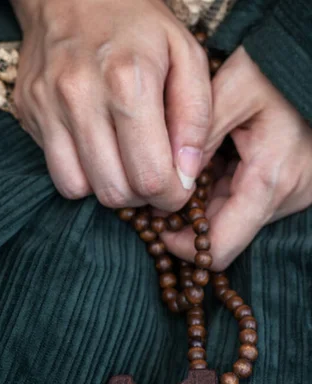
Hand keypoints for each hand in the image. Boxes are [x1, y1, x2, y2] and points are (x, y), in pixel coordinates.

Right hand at [11, 0, 210, 210]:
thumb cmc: (139, 26)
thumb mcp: (187, 56)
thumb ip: (196, 118)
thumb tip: (186, 175)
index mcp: (128, 81)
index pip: (150, 176)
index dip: (170, 196)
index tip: (177, 187)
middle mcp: (80, 97)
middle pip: (114, 191)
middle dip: (141, 196)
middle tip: (151, 176)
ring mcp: (46, 107)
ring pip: (80, 190)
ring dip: (108, 188)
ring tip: (124, 164)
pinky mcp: (28, 114)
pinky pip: (57, 173)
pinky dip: (82, 175)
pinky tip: (97, 152)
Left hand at [162, 46, 311, 270]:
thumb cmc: (278, 70)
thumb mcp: (234, 87)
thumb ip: (199, 134)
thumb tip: (169, 179)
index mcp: (269, 182)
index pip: (220, 249)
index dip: (182, 245)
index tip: (157, 225)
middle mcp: (285, 198)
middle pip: (224, 234)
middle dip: (190, 219)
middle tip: (163, 192)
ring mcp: (291, 195)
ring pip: (233, 218)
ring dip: (206, 203)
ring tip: (191, 169)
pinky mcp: (290, 187)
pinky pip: (246, 201)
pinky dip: (223, 189)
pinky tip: (215, 162)